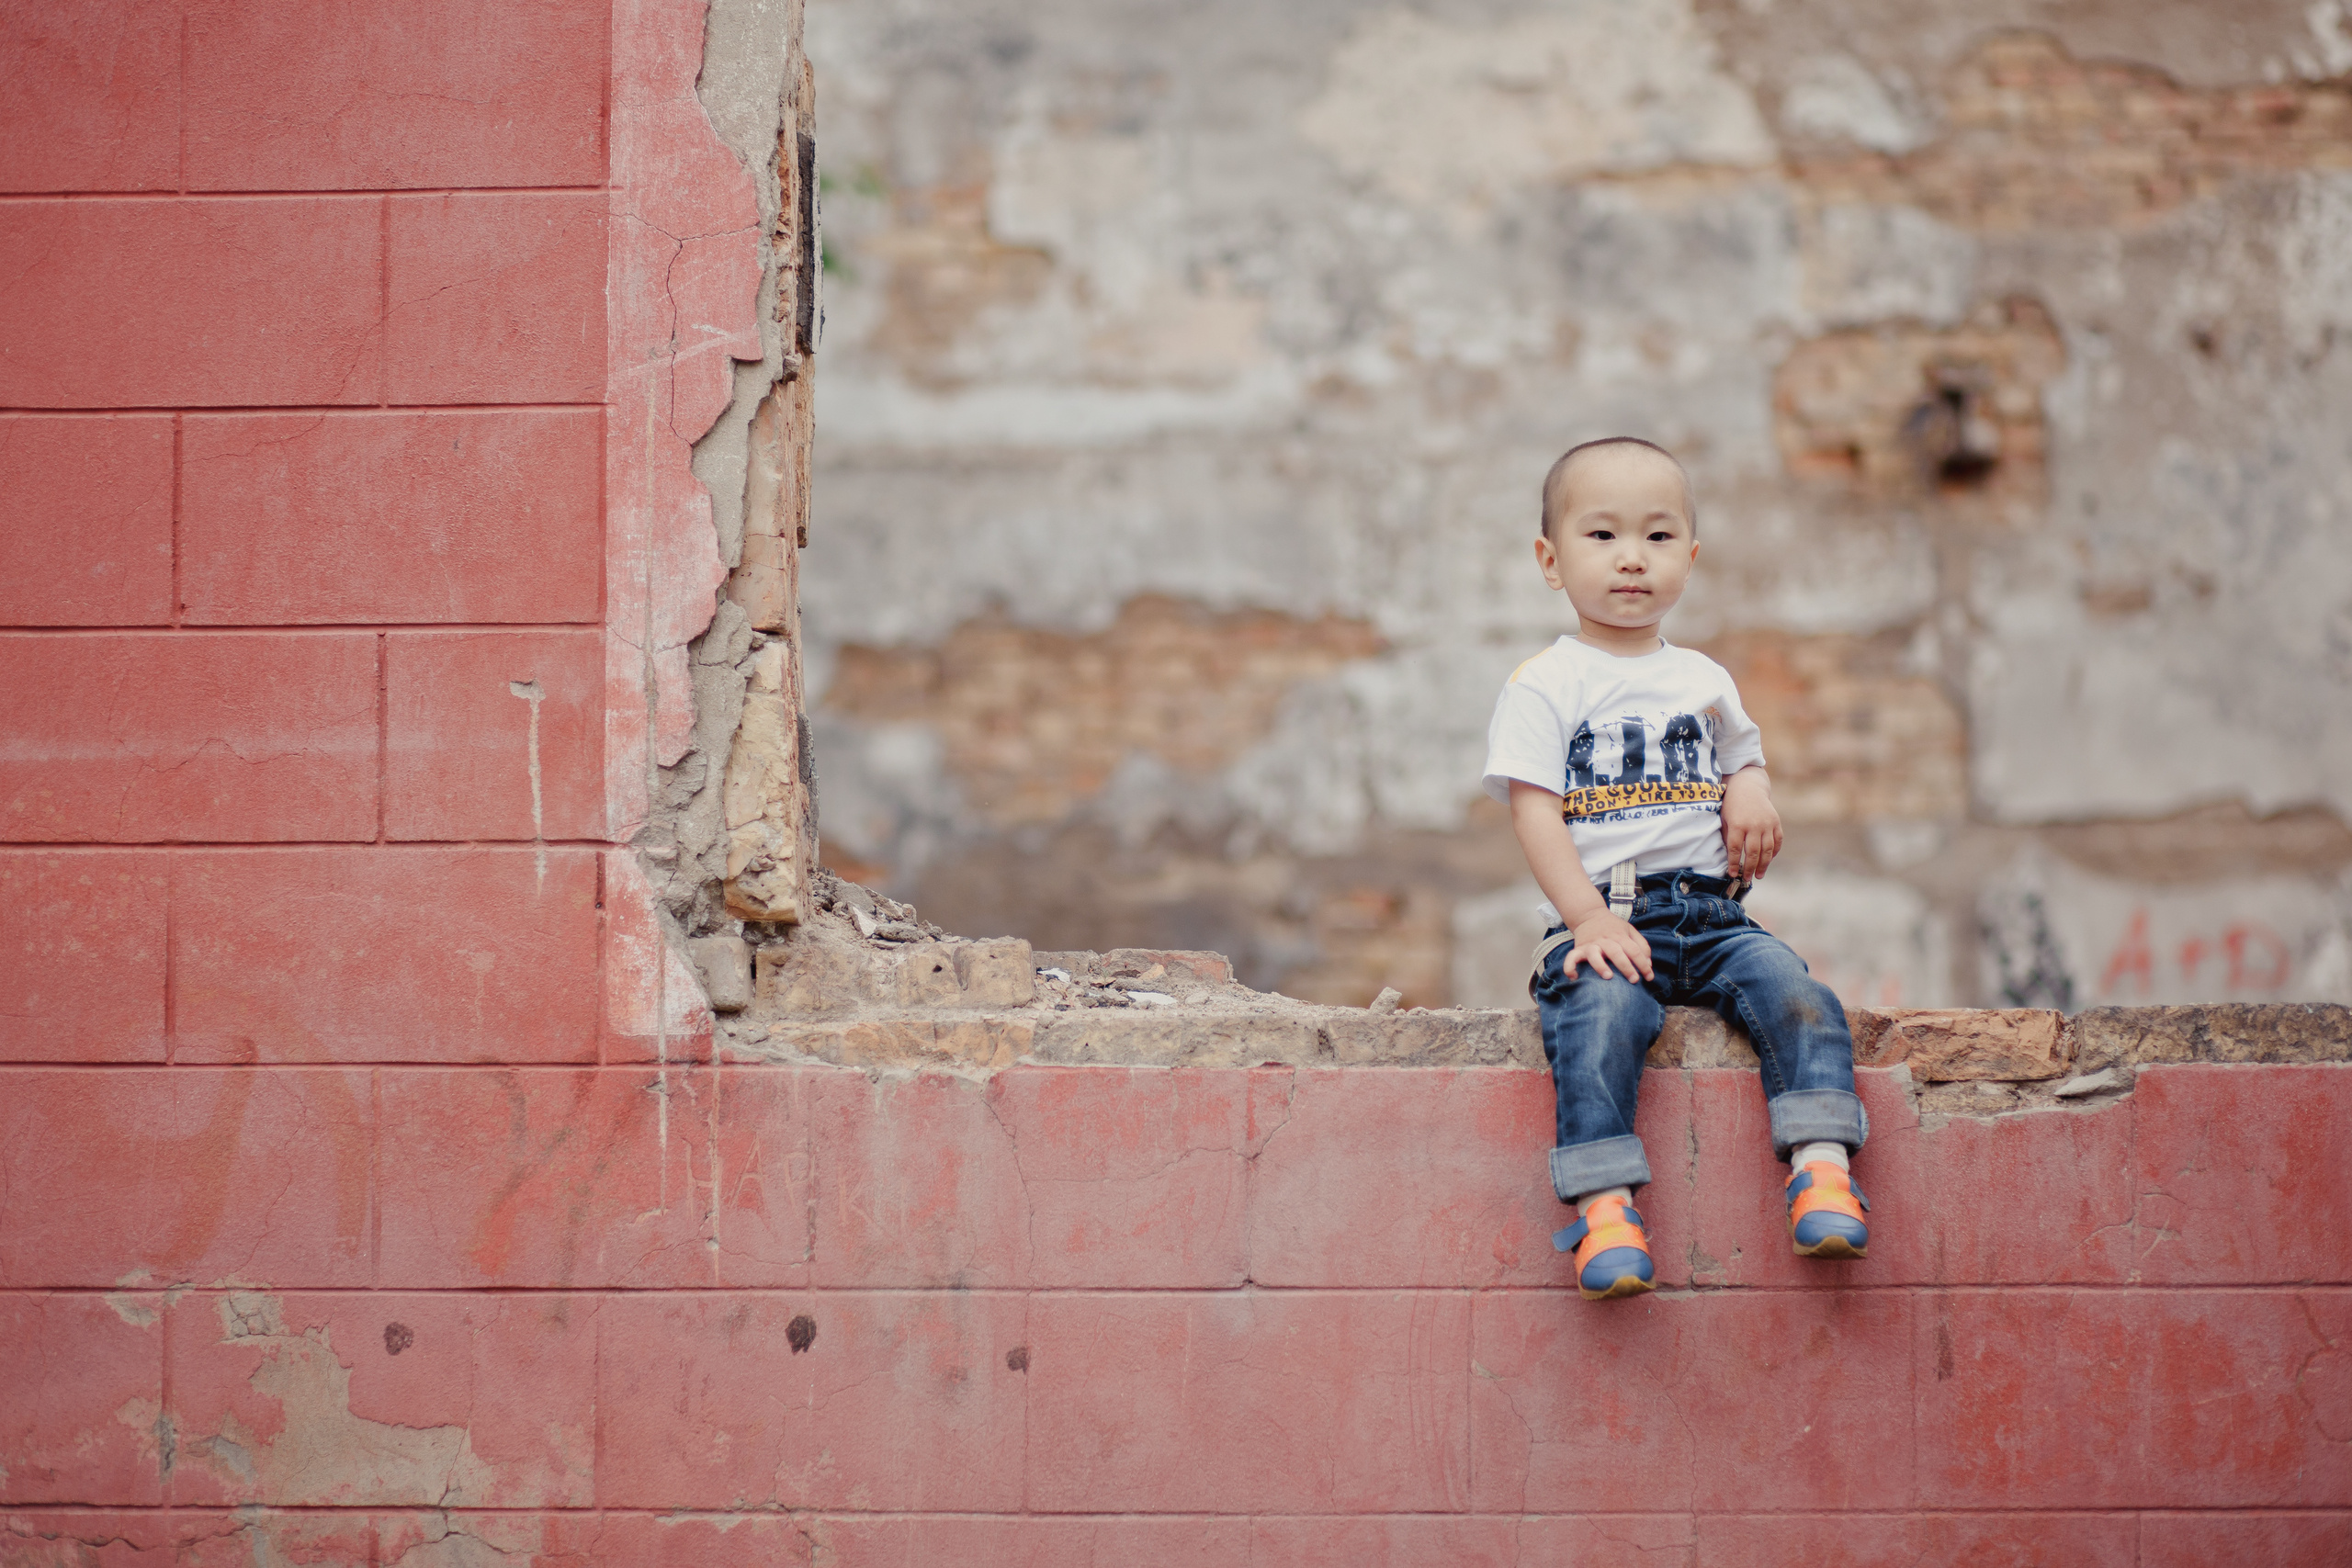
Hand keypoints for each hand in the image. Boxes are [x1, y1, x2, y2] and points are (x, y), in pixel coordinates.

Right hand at [1565, 910, 1652, 982]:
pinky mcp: (1579, 948)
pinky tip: (1574, 978)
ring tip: (1608, 976)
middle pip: (1617, 953)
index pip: (1634, 950)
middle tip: (1634, 980)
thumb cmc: (1613, 927)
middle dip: (1626, 967)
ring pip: (1594, 955)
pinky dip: (1570, 967)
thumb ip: (1642, 946)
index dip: (1643, 964)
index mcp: (1620, 936)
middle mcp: (1606, 940)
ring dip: (1600, 966)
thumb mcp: (1630, 930)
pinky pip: (1571, 958)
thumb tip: (1648, 964)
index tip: (1649, 977)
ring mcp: (1591, 944)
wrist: (1589, 914)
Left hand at [1721, 767, 1781, 881]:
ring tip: (1759, 875)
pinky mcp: (1776, 822)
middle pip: (1753, 852)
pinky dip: (1774, 852)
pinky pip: (1777, 841)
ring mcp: (1767, 824)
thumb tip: (1730, 857)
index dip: (1734, 863)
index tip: (1732, 874)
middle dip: (1750, 868)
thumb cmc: (1731, 804)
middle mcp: (1754, 825)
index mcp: (1737, 824)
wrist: (1748, 786)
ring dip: (1764, 865)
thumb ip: (1727, 836)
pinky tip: (1769, 860)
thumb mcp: (1724, 818)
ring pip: (1767, 849)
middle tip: (1746, 878)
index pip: (1736, 849)